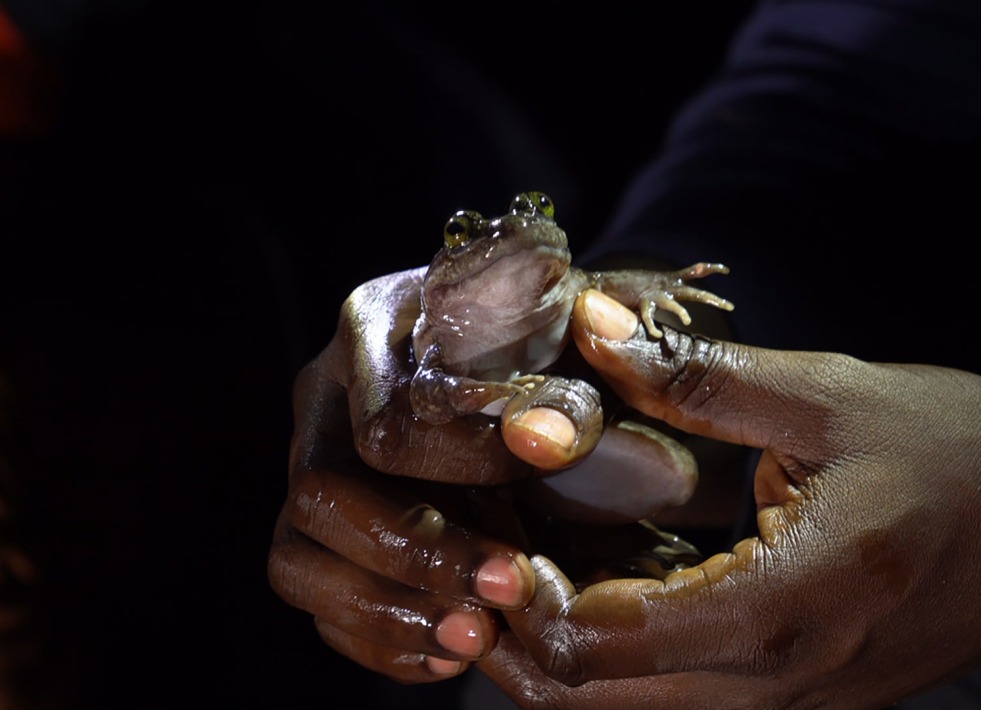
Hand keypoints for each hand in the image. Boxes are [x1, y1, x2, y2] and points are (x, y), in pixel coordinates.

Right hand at [267, 272, 706, 682]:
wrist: (523, 361)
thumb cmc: (546, 345)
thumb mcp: (569, 350)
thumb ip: (563, 392)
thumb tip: (541, 443)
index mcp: (372, 328)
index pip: (385, 423)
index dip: (462, 467)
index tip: (538, 479)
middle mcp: (324, 401)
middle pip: (318, 494)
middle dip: (418, 555)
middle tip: (509, 587)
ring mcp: (311, 471)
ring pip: (295, 562)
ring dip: (387, 614)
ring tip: (476, 637)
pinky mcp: (320, 535)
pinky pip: (317, 606)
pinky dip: (381, 642)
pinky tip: (450, 653)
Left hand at [479, 289, 980, 708]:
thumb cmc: (954, 453)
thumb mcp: (825, 398)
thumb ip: (698, 374)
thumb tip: (596, 325)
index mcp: (788, 608)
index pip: (612, 645)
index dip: (530, 601)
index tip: (494, 539)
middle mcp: (782, 682)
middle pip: (600, 704)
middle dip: (520, 644)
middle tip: (478, 566)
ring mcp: (793, 703)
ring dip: (556, 664)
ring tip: (513, 586)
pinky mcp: (798, 695)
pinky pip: (676, 701)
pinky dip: (610, 667)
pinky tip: (586, 601)